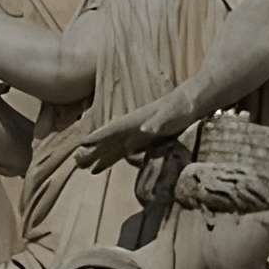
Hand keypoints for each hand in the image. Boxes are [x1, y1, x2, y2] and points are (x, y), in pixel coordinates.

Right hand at [78, 87, 195, 171]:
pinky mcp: (143, 140)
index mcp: (136, 120)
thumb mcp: (173, 113)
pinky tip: (102, 167)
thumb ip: (159, 121)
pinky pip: (123, 152)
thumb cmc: (183, 106)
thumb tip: (145, 129)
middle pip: (107, 140)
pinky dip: (111, 159)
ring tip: (83, 168)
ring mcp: (136, 134)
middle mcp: (132, 127)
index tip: (81, 144)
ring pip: (112, 147)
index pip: (113, 129)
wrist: (193, 101)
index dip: (98, 137)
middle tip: (75, 162)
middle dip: (92, 150)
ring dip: (98, 157)